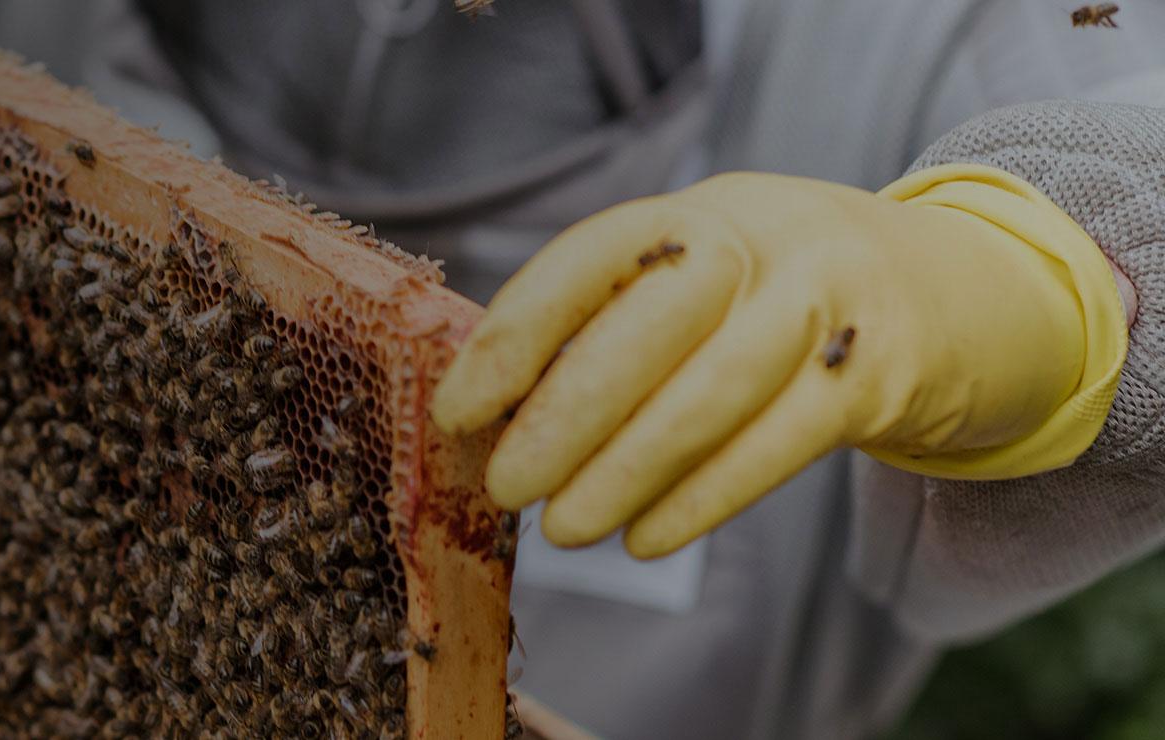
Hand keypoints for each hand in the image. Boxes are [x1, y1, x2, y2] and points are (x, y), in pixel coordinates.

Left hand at [432, 166, 1125, 557]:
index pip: (591, 259)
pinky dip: (704, 496)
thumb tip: (494, 416)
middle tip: (507, 486)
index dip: (515, 336)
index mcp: (698, 213)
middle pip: (654, 321)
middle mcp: (766, 238)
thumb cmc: (777, 299)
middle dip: (568, 411)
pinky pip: (781, 441)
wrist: (959, 291)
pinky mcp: (882, 372)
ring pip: (716, 389)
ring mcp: (830, 300)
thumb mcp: (706, 277)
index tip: (458, 411)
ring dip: (628, 468)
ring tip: (563, 528)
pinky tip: (645, 537)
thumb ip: (615, 326)